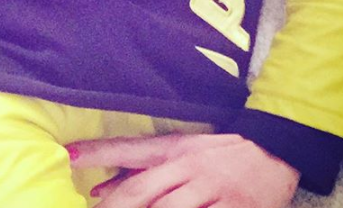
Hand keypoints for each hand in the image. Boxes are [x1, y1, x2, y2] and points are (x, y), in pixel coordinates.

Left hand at [66, 133, 299, 207]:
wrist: (275, 150)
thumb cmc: (222, 153)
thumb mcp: (182, 152)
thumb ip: (142, 170)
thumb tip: (100, 189)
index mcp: (175, 151)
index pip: (129, 150)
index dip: (97, 154)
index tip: (67, 155)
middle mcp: (189, 169)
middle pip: (141, 192)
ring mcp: (211, 191)